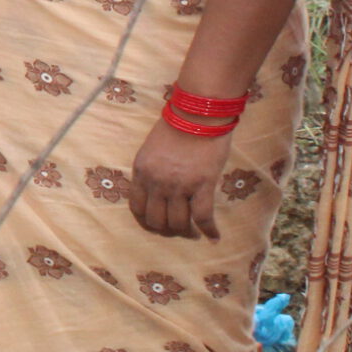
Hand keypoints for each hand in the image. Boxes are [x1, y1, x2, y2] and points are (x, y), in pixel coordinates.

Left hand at [128, 121, 229, 239]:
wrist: (197, 115)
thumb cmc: (176, 128)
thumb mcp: (151, 150)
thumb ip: (151, 172)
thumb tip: (156, 193)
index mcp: (141, 171)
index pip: (136, 207)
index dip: (146, 222)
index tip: (156, 226)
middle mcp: (156, 182)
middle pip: (157, 220)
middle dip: (167, 230)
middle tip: (178, 231)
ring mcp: (179, 185)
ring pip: (179, 223)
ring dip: (186, 233)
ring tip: (194, 234)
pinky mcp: (202, 185)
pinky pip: (203, 217)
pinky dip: (209, 231)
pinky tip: (214, 237)